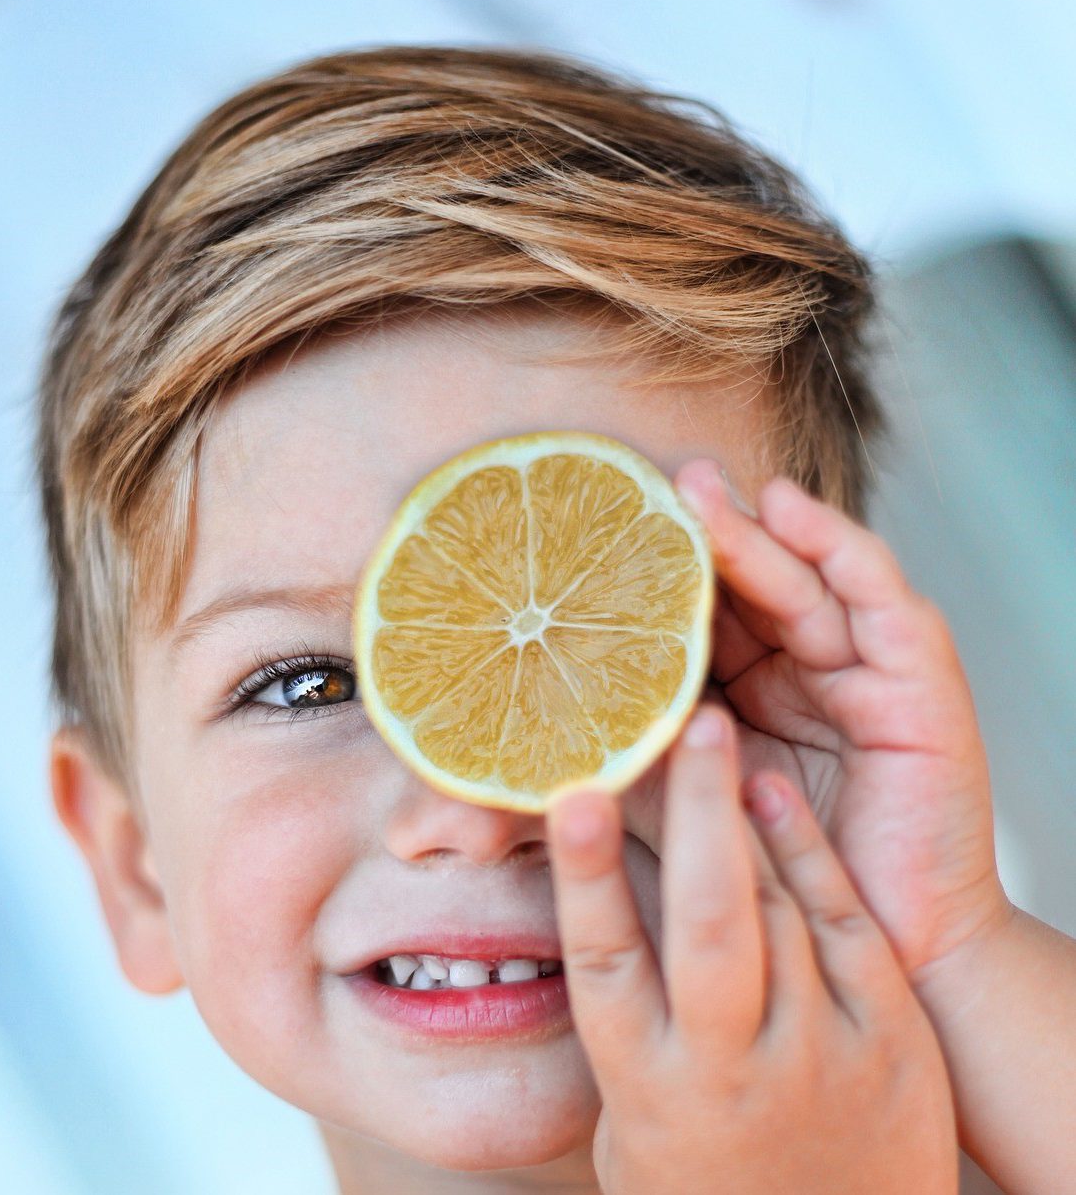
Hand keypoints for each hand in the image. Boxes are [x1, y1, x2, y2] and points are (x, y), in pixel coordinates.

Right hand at [548, 704, 957, 1194]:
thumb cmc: (711, 1186)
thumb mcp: (632, 1121)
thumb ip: (621, 1020)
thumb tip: (593, 899)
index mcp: (651, 1085)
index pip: (610, 963)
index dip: (590, 875)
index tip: (575, 799)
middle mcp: (732, 1064)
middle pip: (711, 923)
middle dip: (697, 816)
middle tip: (687, 725)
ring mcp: (820, 1050)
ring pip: (782, 907)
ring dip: (743, 818)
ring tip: (719, 741)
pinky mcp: (889, 1042)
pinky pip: (845, 925)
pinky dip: (807, 853)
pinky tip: (773, 799)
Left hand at [628, 459, 1014, 982]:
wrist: (870, 961)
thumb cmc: (774, 885)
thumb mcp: (684, 804)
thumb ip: (630, 760)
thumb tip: (526, 735)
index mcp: (757, 696)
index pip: (712, 617)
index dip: (665, 573)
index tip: (604, 533)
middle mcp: (811, 675)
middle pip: (758, 587)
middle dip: (708, 532)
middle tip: (653, 487)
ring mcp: (867, 677)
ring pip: (810, 582)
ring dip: (759, 530)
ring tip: (701, 490)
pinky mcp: (920, 690)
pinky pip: (885, 603)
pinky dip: (841, 547)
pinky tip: (791, 511)